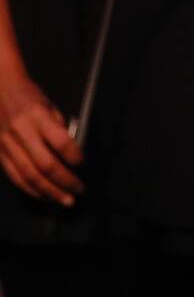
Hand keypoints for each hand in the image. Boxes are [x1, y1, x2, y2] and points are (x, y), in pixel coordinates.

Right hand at [0, 74, 81, 205]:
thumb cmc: (29, 96)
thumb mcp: (49, 105)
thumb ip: (59, 127)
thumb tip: (72, 151)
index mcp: (38, 116)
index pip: (60, 141)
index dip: (74, 155)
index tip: (84, 164)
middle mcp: (21, 132)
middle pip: (44, 164)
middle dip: (64, 181)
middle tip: (79, 191)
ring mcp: (7, 145)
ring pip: (28, 175)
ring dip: (48, 191)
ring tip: (64, 200)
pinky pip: (15, 176)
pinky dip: (30, 189)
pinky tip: (43, 196)